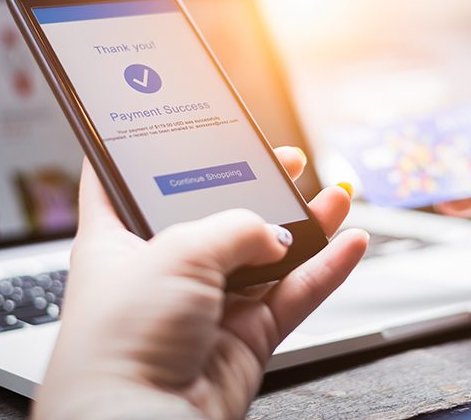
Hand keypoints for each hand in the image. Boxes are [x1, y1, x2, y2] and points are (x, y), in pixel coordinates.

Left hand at [34, 147, 367, 419]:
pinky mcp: (243, 335)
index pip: (128, 183)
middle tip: (283, 162)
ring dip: (305, 225)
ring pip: (266, 254)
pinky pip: (293, 295)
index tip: (176, 131)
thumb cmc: (124, 338)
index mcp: (121, 238)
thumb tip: (274, 234)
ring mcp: (207, 302)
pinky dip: (325, 270)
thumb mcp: (178, 251)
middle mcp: (163, 268)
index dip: (152, 152)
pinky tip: (349, 243)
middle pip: (216, 214)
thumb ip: (235, 229)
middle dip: (255, 186)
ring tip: (335, 195)